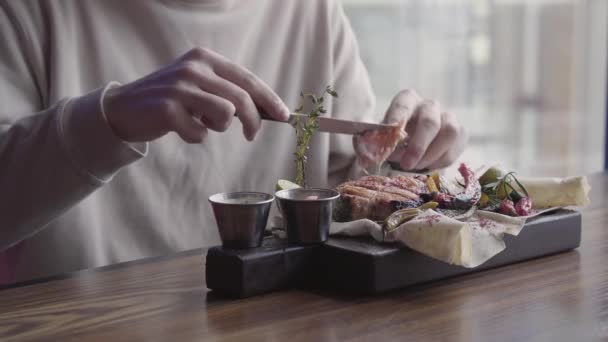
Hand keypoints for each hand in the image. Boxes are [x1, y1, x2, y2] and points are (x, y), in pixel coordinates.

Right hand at [104, 47, 289, 142]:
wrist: (123, 109)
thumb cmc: (170, 101)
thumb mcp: (199, 86)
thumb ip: (227, 92)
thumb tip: (266, 111)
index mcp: (205, 58)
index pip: (247, 79)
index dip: (269, 99)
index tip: (284, 116)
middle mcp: (194, 68)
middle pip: (242, 99)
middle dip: (253, 122)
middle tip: (250, 136)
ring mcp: (180, 87)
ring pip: (225, 115)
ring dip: (217, 127)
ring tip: (201, 123)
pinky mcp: (168, 109)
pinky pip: (200, 133)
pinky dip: (195, 137)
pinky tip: (180, 129)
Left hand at [385, 89, 466, 169]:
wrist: (414, 145)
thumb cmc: (395, 138)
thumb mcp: (383, 138)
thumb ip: (381, 143)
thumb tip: (381, 153)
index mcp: (407, 100)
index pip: (402, 106)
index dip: (397, 118)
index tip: (392, 133)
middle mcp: (429, 105)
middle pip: (430, 122)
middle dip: (418, 146)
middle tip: (406, 164)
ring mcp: (448, 117)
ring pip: (449, 133)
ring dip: (431, 155)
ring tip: (416, 166)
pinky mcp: (460, 132)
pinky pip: (454, 149)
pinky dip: (439, 162)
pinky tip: (426, 164)